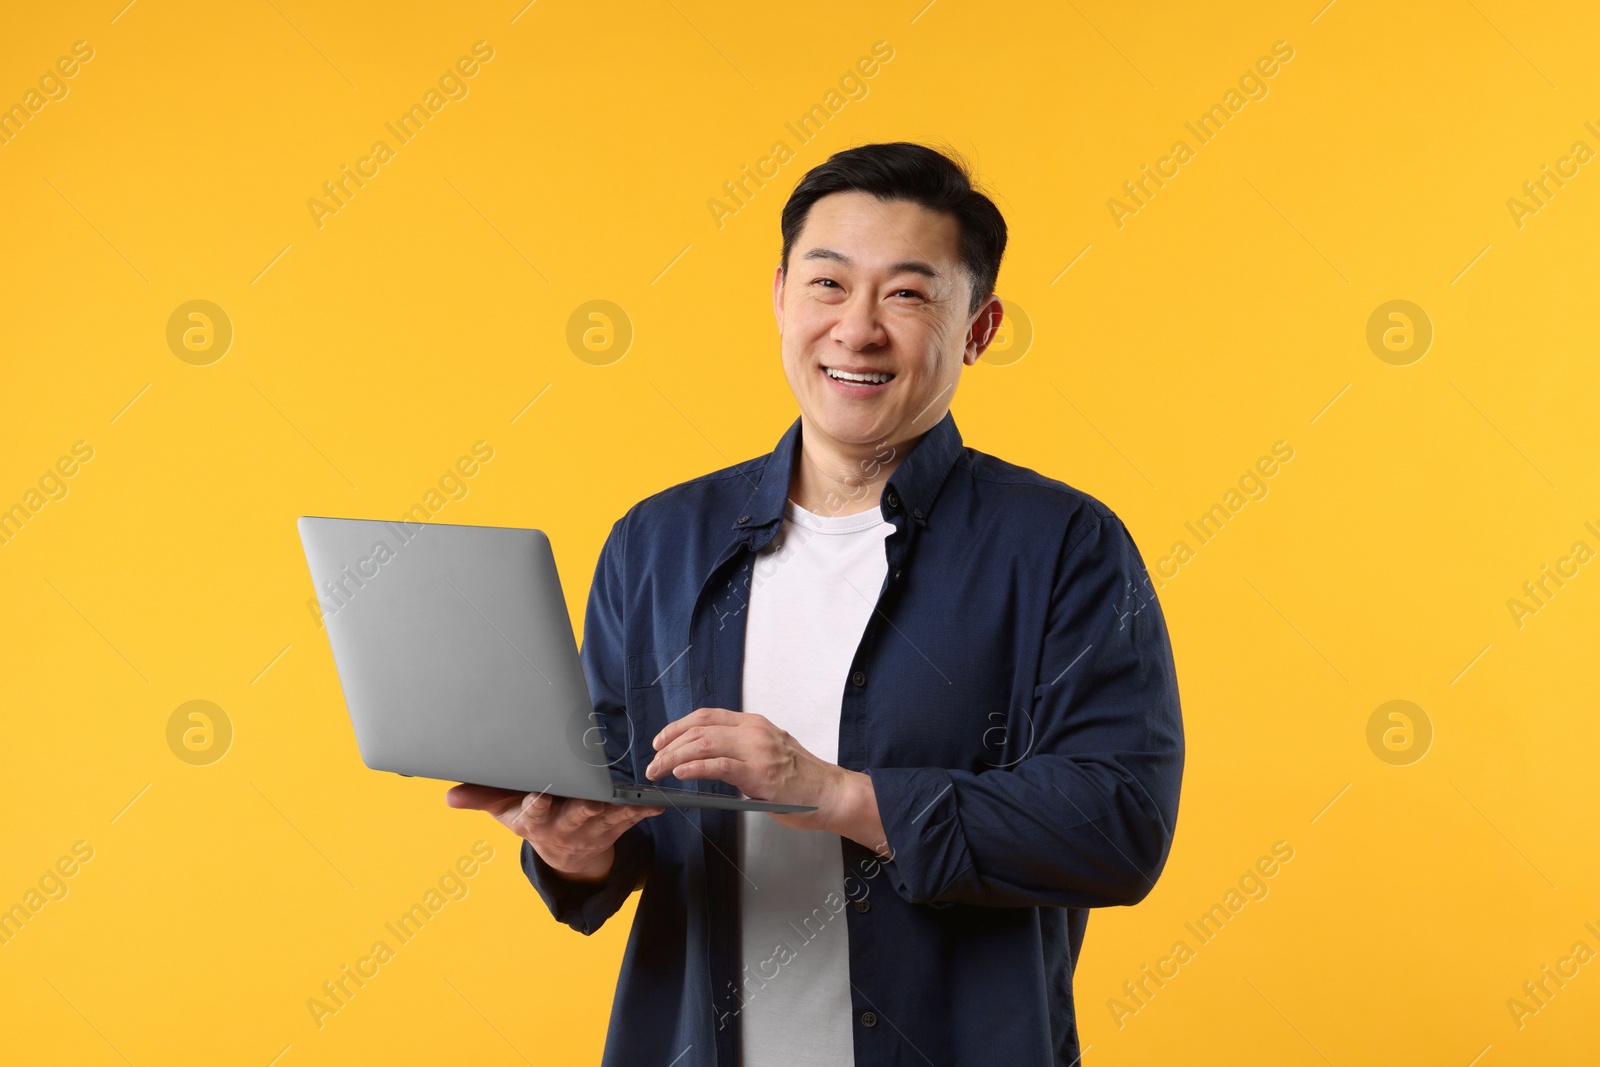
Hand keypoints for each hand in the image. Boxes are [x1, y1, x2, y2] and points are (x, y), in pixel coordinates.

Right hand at [446, 784, 661, 883]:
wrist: (562, 852)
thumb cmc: (530, 817)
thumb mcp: (502, 808)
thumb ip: (480, 797)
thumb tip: (449, 796)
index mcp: (535, 821)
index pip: (534, 814)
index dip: (537, 806)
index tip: (540, 795)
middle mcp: (563, 828)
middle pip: (575, 817)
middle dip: (585, 808)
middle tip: (593, 800)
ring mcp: (590, 830)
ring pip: (606, 819)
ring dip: (620, 810)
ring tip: (632, 799)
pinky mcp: (613, 827)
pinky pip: (630, 820)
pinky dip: (643, 811)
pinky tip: (656, 803)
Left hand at [645, 708, 887, 852]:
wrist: (831, 793)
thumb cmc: (802, 779)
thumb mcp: (768, 752)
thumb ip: (741, 750)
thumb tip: (708, 758)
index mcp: (754, 724)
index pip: (706, 716)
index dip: (677, 726)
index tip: (660, 741)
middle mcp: (754, 731)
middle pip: (699, 728)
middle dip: (668, 744)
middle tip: (653, 762)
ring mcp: (757, 750)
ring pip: (703, 744)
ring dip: (674, 757)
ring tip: (658, 770)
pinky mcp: (759, 773)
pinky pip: (718, 765)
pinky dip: (694, 768)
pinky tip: (680, 772)